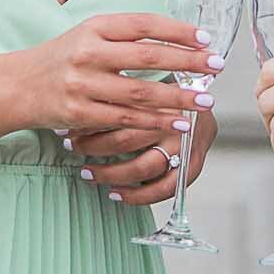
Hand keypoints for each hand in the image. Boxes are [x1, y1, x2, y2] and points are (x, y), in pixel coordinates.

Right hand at [16, 13, 221, 136]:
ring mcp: (83, 84)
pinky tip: (179, 123)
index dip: (178, 31)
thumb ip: (124, 36)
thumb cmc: (62, 58)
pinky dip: (156, 123)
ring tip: (206, 100)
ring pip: (141, 93)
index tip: (206, 38)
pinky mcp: (80, 114)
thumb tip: (176, 40)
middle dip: (188, 62)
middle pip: (148, 57)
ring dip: (178, 98)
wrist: (15, 86)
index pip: (144, 24)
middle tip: (217, 66)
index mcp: (94, 26)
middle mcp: (89, 52)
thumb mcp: (88, 35)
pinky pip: (126, 120)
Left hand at [65, 96, 218, 207]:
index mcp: (162, 97)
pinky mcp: (192, 167)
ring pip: (141, 168)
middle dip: (92, 147)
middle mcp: (174, 121)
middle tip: (72, 147)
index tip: (68, 126)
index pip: (119, 112)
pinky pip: (162, 189)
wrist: (205, 97)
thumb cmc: (167, 86)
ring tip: (87, 173)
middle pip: (126, 140)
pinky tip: (117, 194)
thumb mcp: (146, 77)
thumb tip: (78, 98)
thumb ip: (122, 88)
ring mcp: (184, 147)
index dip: (90, 121)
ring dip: (110, 174)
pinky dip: (137, 196)